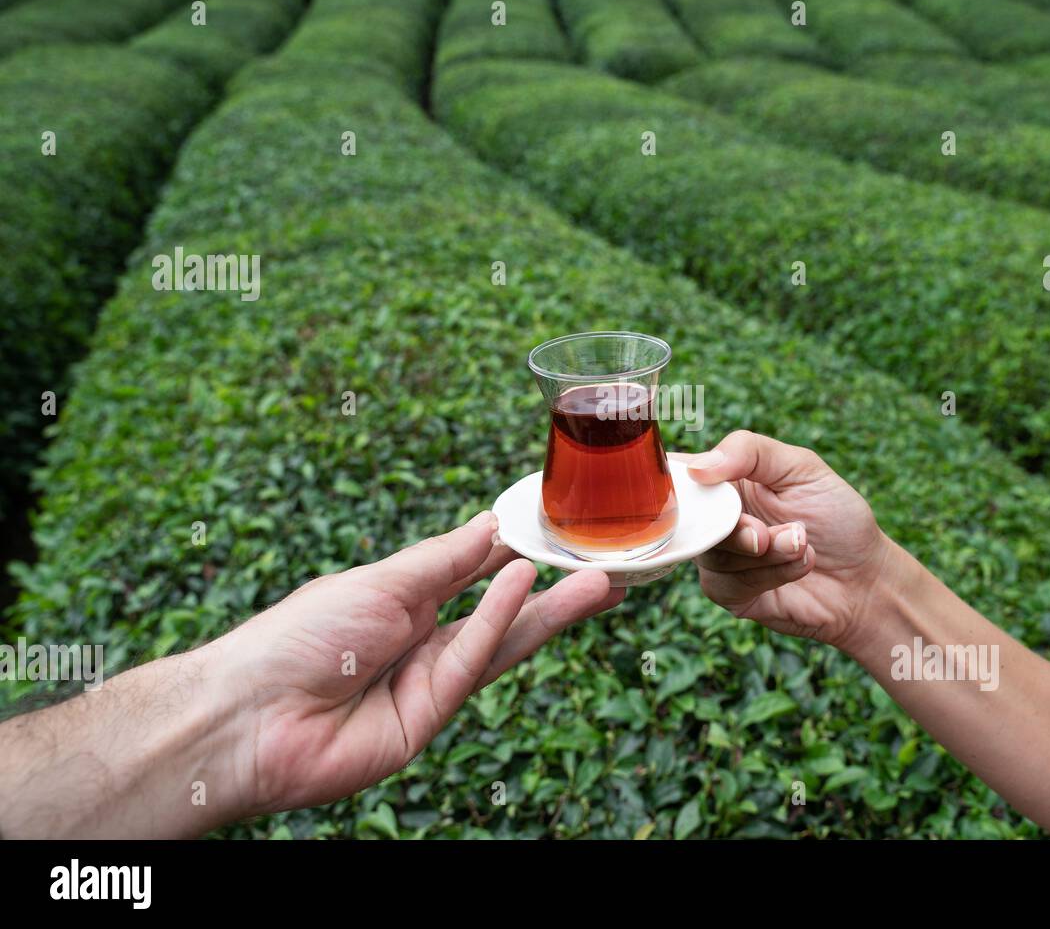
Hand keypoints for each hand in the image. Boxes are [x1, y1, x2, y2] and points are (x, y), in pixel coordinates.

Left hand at [210, 511, 623, 817]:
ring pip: (501, 640)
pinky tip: (528, 583)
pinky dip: (499, 620)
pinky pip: (471, 661)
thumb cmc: (297, 636)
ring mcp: (426, 684)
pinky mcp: (429, 719)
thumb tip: (491, 526)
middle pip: (498, 612)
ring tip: (603, 581)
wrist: (248, 716)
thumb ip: (442, 561)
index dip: (514, 552)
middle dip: (553, 590)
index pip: (470, 572)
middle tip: (606, 567)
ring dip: (551, 609)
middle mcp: (419, 642)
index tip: (560, 530)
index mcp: (399, 603)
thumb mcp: (378, 581)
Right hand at [676, 431, 890, 650]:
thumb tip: (698, 466)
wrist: (866, 578)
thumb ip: (750, 452)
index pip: (678, 472)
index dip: (678, 478)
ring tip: (803, 544)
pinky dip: (769, 574)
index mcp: (726, 480)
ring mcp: (719, 557)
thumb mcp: (802, 468)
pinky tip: (800, 567)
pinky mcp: (730, 594)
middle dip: (734, 526)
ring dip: (766, 551)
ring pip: (711, 553)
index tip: (704, 485)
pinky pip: (726, 584)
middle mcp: (715, 518)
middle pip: (688, 517)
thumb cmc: (837, 517)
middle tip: (766, 533)